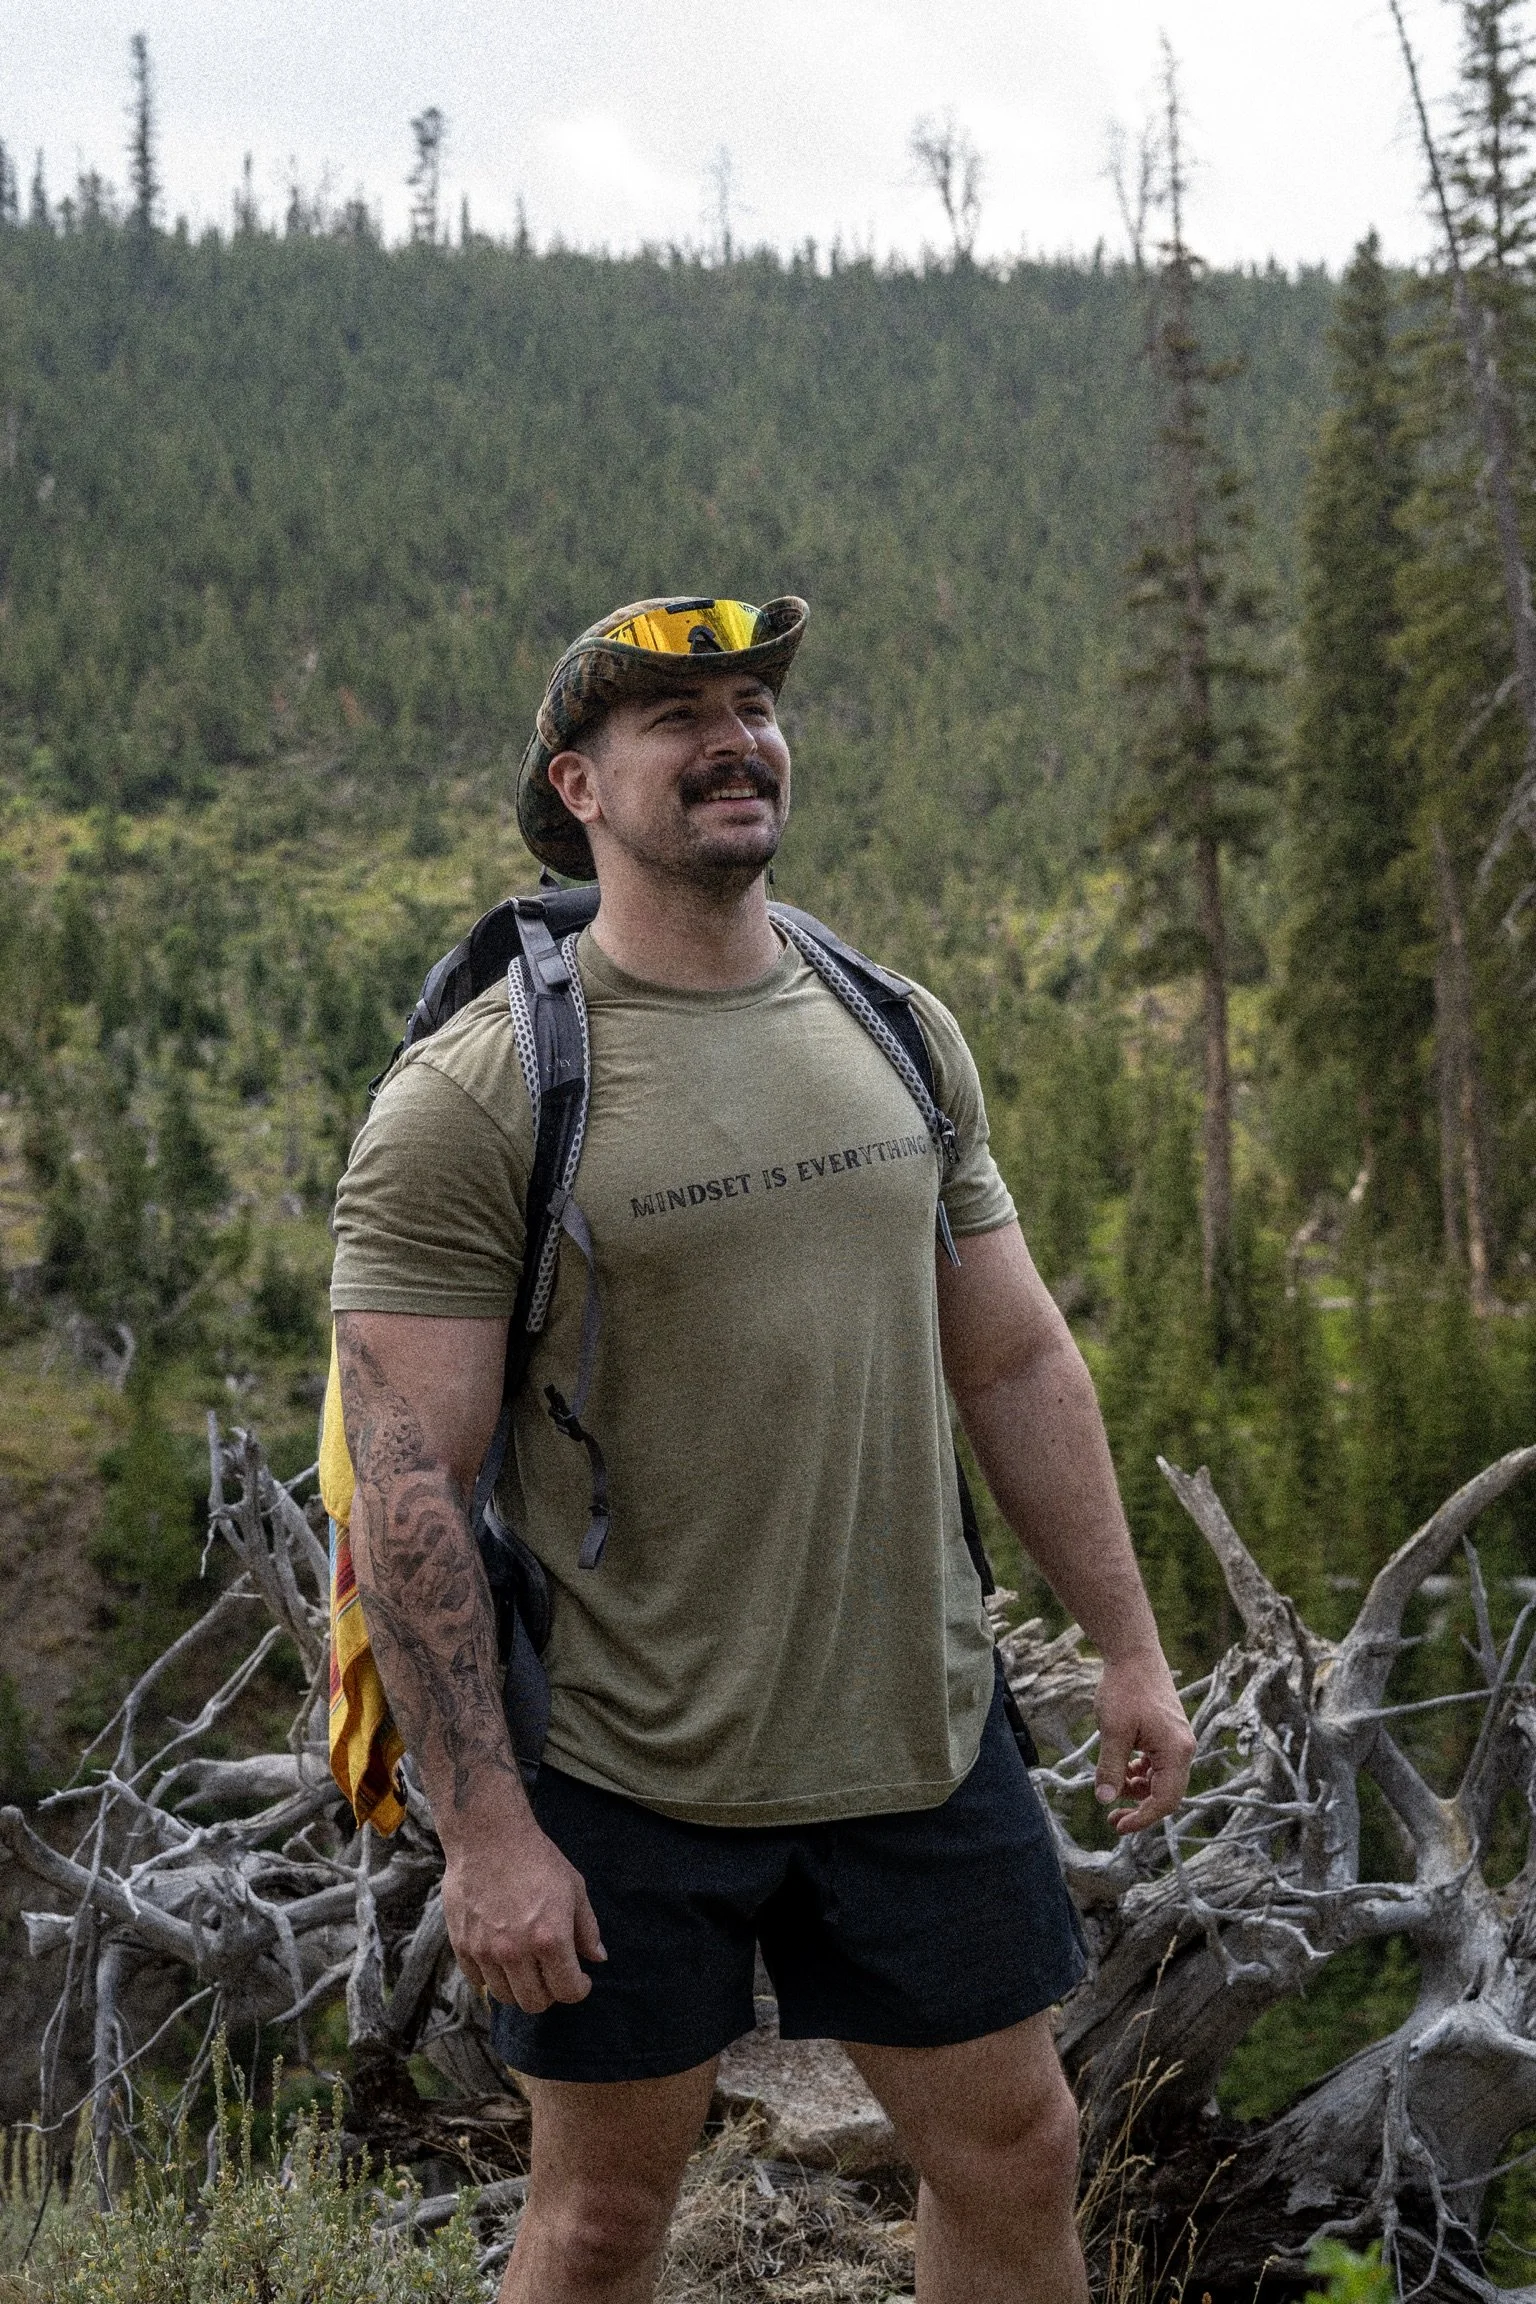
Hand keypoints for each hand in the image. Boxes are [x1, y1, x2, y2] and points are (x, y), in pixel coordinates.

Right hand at [441, 1814, 606, 2012]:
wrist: (488, 1836)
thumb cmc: (536, 1858)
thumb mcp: (574, 1888)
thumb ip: (587, 1928)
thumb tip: (598, 1958)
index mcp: (550, 1938)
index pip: (568, 1991)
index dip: (579, 1989)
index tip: (580, 1979)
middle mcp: (517, 1951)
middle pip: (535, 2003)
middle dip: (550, 1994)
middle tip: (552, 1975)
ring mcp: (485, 1951)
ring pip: (505, 1997)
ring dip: (520, 1988)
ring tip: (526, 1968)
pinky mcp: (462, 1945)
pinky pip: (478, 1981)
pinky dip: (491, 1978)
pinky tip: (501, 1959)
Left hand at [1094, 1649, 1195, 1833]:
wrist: (1133, 1653)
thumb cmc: (1125, 1688)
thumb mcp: (1113, 1731)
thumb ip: (1111, 1768)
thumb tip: (1105, 1800)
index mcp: (1177, 1751)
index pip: (1166, 1800)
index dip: (1143, 1818)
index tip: (1118, 1826)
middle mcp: (1183, 1748)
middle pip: (1167, 1793)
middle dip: (1140, 1807)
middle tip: (1112, 1817)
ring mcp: (1177, 1741)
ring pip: (1161, 1780)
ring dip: (1138, 1788)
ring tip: (1113, 1783)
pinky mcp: (1167, 1734)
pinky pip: (1158, 1765)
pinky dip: (1140, 1772)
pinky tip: (1123, 1767)